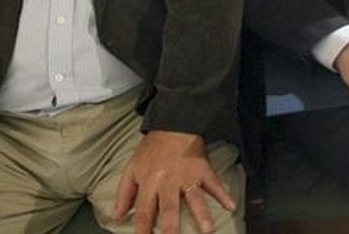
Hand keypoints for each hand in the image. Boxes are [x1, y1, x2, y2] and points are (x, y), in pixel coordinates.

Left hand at [113, 131, 235, 233]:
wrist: (173, 124)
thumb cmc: (152, 149)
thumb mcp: (132, 168)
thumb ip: (124, 193)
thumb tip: (117, 215)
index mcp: (150, 182)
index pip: (145, 211)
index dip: (143, 230)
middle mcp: (169, 181)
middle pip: (170, 208)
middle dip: (171, 228)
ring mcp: (188, 176)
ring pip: (195, 198)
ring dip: (202, 214)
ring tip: (207, 229)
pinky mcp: (203, 169)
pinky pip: (214, 184)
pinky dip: (224, 194)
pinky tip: (231, 205)